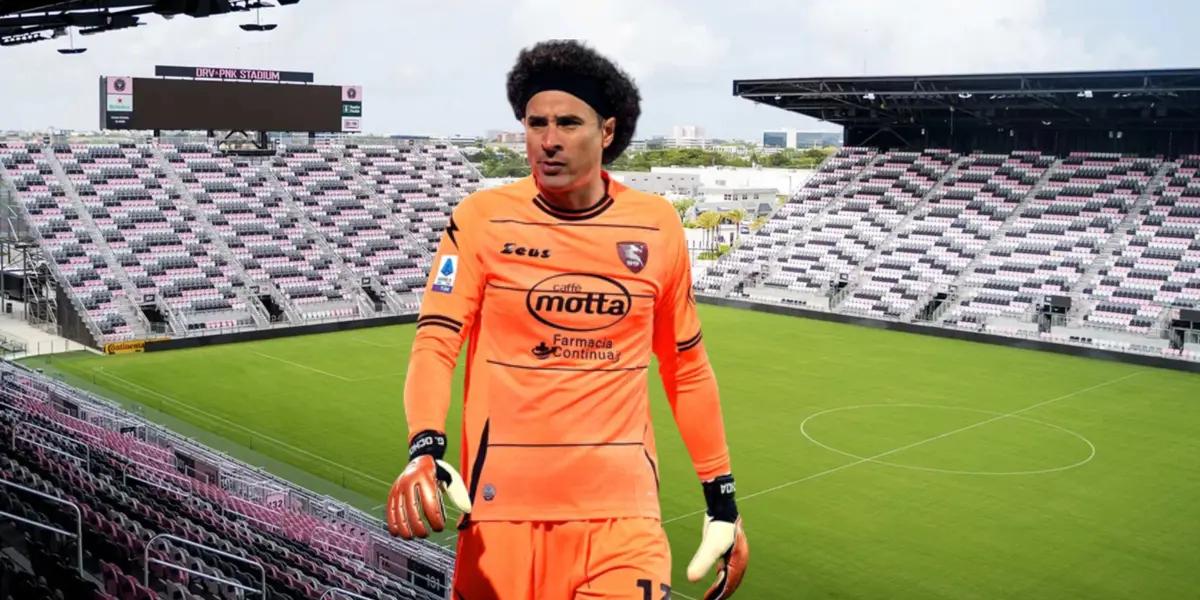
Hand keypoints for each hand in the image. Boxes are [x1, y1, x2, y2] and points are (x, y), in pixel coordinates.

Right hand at [386, 431, 470, 538]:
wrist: (420, 458)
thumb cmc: (438, 472)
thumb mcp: (451, 477)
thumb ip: (458, 493)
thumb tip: (467, 509)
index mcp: (426, 476)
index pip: (429, 502)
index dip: (434, 518)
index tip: (439, 528)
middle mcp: (409, 480)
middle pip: (412, 508)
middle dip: (418, 525)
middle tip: (425, 534)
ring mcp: (399, 486)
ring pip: (399, 510)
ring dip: (404, 527)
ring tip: (411, 537)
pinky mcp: (393, 491)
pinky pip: (390, 508)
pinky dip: (392, 522)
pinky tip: (396, 532)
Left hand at [685, 475, 748, 598]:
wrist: (721, 508)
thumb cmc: (719, 527)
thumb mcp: (710, 546)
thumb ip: (702, 562)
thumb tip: (691, 579)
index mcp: (739, 561)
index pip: (730, 582)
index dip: (720, 592)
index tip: (709, 599)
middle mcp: (739, 559)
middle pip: (731, 580)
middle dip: (721, 591)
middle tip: (709, 599)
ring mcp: (734, 553)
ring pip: (729, 573)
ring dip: (721, 583)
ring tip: (712, 592)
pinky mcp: (727, 548)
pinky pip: (726, 565)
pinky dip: (721, 573)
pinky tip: (716, 574)